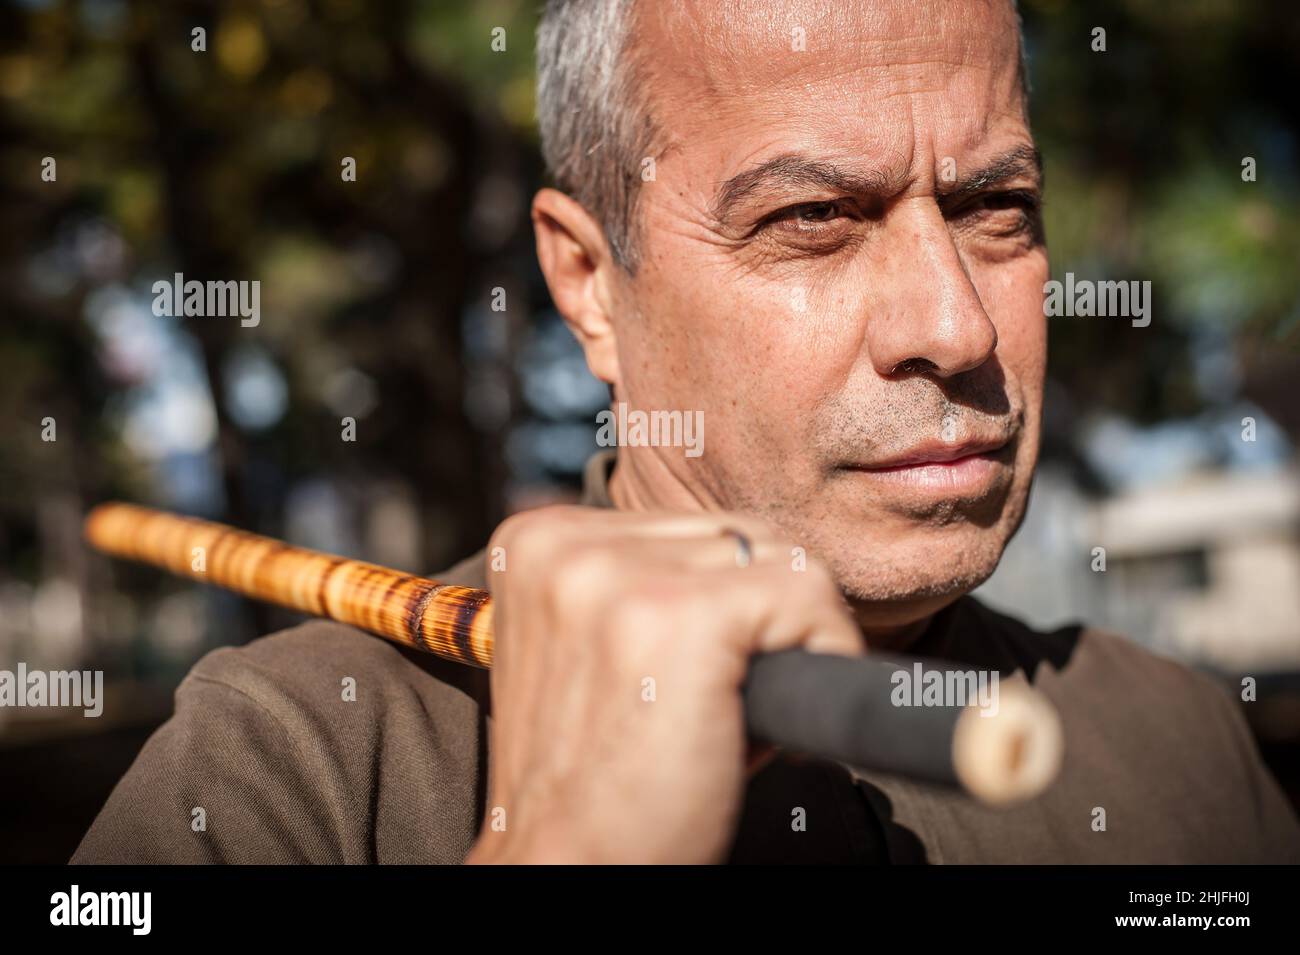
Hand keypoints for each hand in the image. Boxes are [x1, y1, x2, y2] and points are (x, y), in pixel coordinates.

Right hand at [464, 506, 862, 863]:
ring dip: (784, 639)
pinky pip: (810, 594)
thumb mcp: (586, 648)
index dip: (722, 603)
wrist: (568, 868)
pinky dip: (824, 653)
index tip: (698, 673)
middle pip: (737, 536)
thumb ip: (636, 581)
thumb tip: (754, 552)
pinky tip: (767, 716)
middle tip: (715, 700)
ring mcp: (620, 577)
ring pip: (780, 560)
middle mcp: (567, 543)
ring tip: (726, 710)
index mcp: (536, 541)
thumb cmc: (595, 776)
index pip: (687, 527)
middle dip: (756, 618)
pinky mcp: (684, 616)